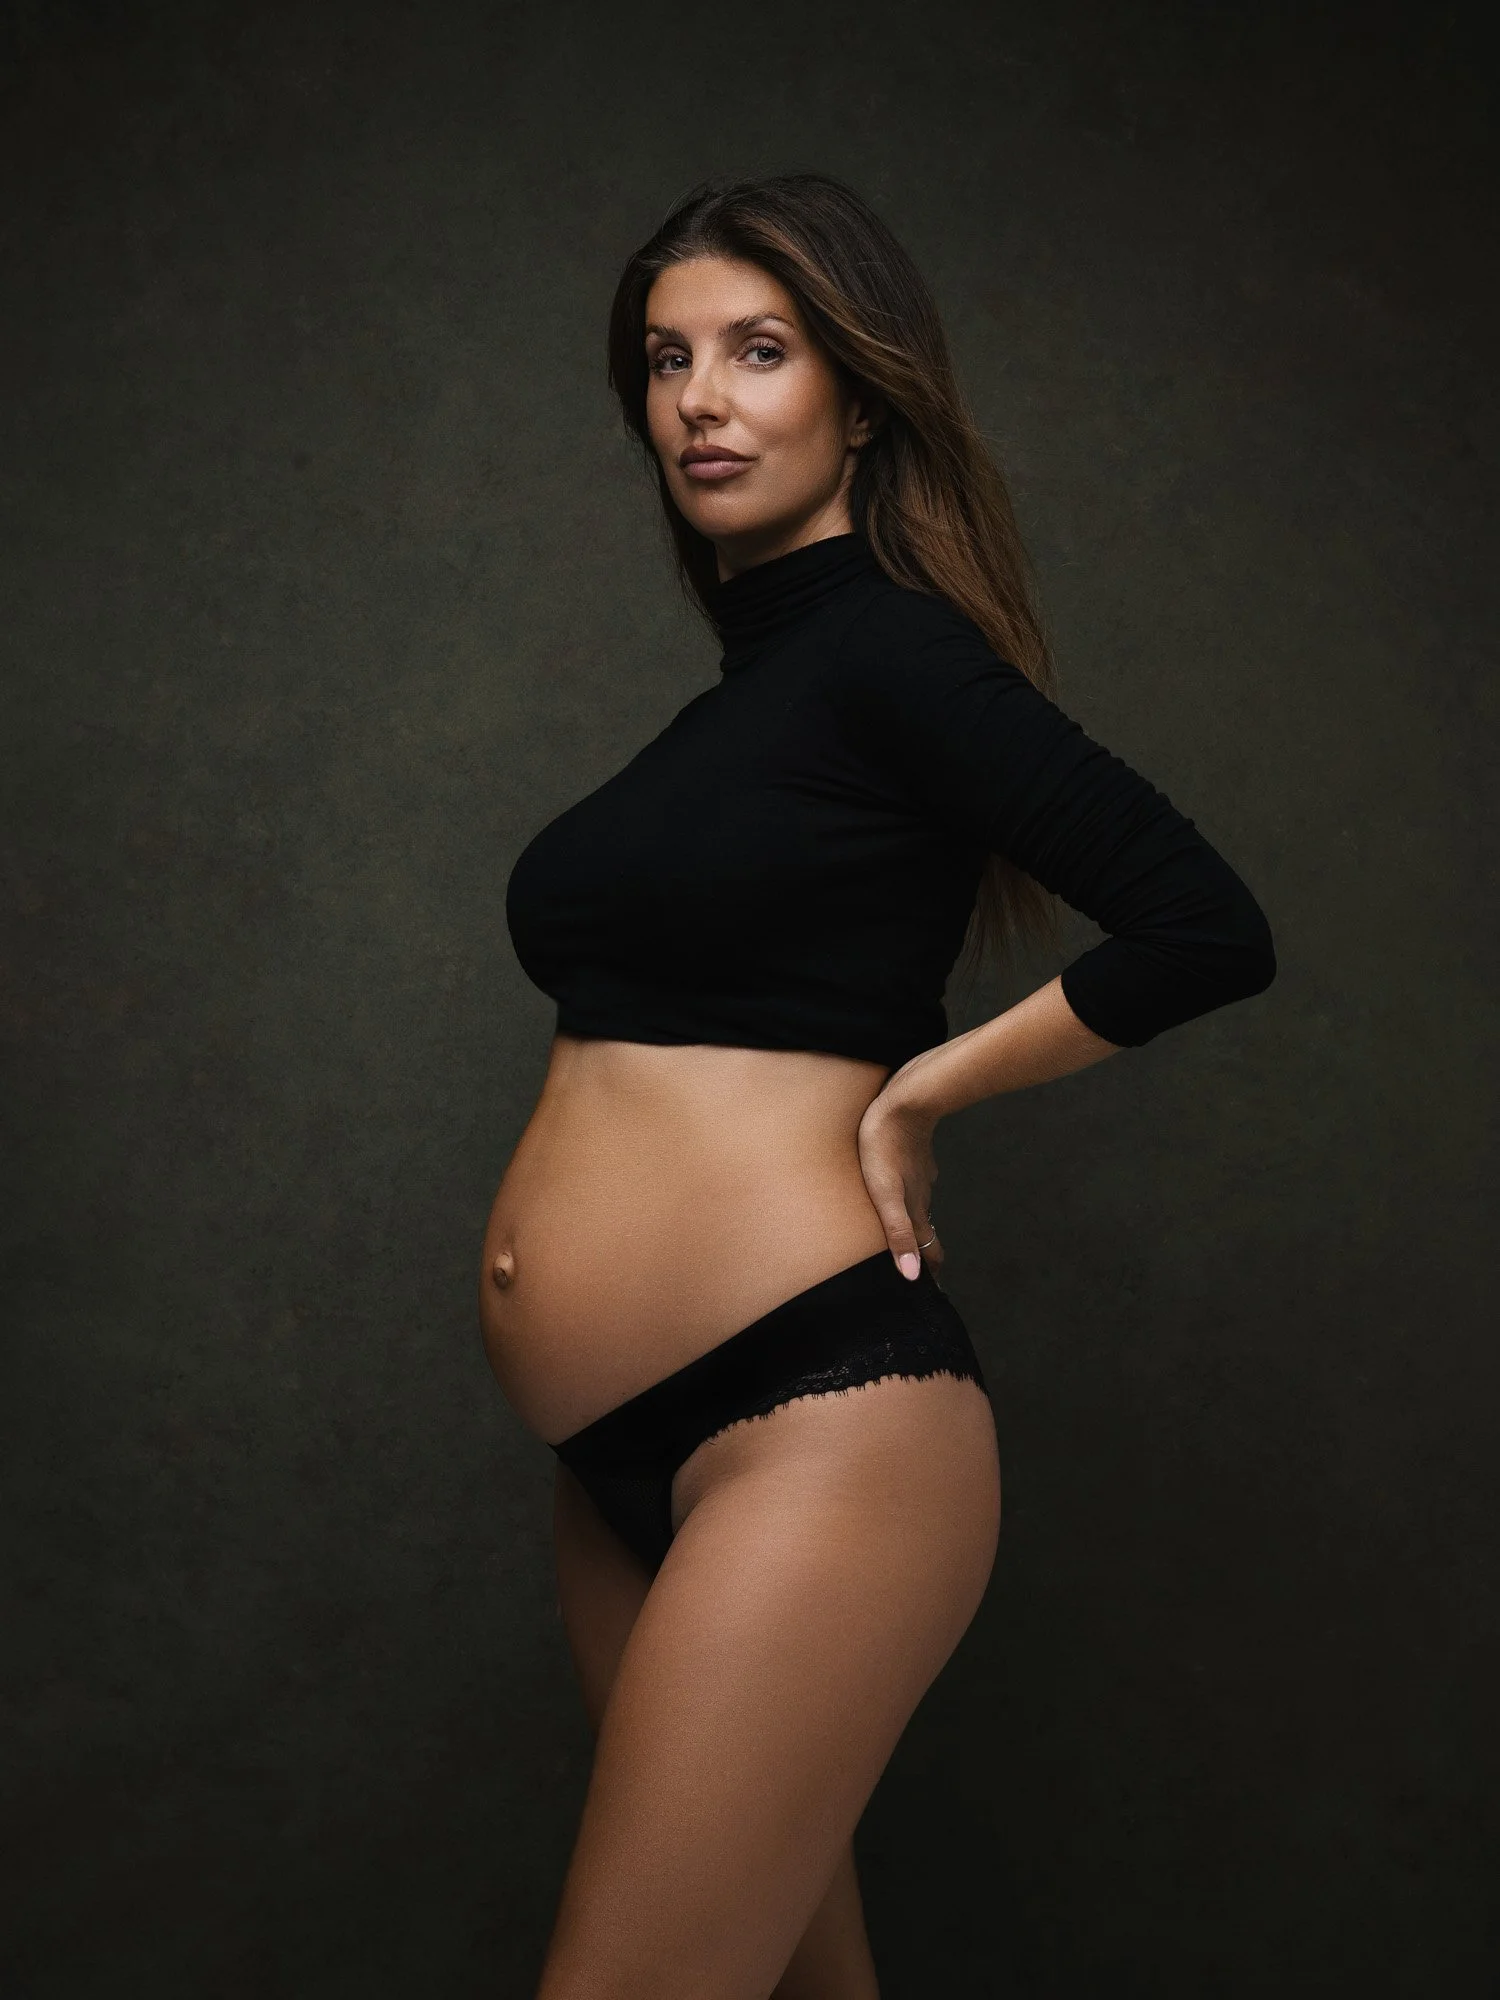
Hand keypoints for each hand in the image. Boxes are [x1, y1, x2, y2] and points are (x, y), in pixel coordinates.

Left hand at [857, 1086, 941, 1282]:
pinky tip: (903, 1189)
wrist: (905, 1102)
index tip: (933, 1293)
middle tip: (919, 1271)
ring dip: (916, 1225)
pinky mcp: (915, 1156)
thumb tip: (912, 1277)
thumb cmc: (885, 1147)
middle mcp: (922, 1196)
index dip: (931, 1273)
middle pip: (925, 1231)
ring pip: (921, 1207)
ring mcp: (921, 1175)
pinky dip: (911, 1197)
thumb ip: (898, 1233)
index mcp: (914, 1210)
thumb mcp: (885, 1194)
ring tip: (907, 1236)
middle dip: (923, 1253)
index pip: (928, 1251)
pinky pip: (916, 1183)